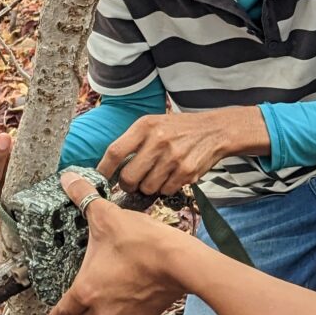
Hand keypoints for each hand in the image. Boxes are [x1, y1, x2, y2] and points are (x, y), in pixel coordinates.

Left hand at [50, 170, 192, 314]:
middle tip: (92, 279)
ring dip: (109, 300)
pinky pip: (130, 313)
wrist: (180, 261)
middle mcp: (102, 310)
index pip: (62, 311)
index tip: (55, 310)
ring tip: (118, 277)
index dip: (56, 310)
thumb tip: (68, 179)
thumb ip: (84, 198)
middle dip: (86, 299)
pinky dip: (131, 301)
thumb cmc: (141, 242)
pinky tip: (138, 281)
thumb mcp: (107, 216)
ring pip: (108, 313)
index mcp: (86, 291)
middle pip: (84, 312)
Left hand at [97, 107, 267, 196]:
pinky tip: (171, 177)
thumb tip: (109, 168)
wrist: (215, 130)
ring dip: (148, 188)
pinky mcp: (186, 171)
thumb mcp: (154, 124)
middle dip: (127, 185)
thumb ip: (133, 141)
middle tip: (132, 183)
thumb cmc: (178, 129)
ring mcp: (173, 157)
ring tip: (156, 177)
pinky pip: (165, 190)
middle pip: (128, 177)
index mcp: (145, 126)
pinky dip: (165, 188)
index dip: (104, 170)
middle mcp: (158, 140)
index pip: (114, 152)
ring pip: (147, 187)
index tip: (100, 180)